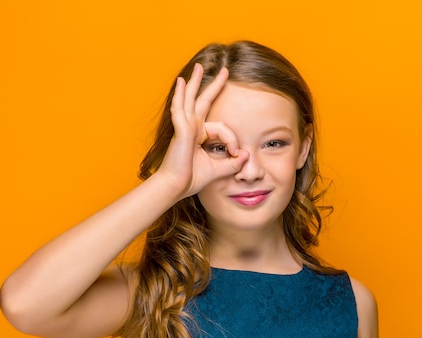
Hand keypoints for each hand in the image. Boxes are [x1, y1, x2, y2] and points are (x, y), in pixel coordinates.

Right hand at [157, 63, 248, 198]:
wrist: (175, 187)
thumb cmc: (191, 179)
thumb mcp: (219, 169)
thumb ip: (232, 162)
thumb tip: (245, 154)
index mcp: (199, 135)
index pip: (222, 127)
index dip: (233, 139)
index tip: (236, 153)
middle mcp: (191, 127)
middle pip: (202, 101)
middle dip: (213, 85)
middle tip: (224, 71)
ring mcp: (185, 126)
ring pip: (191, 99)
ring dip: (194, 82)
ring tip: (198, 67)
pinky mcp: (180, 129)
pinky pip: (181, 109)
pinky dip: (180, 95)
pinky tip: (180, 82)